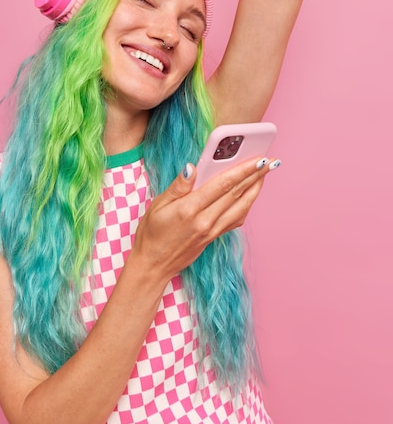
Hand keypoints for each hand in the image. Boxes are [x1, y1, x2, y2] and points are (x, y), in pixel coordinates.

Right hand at [127, 157, 280, 286]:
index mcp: (189, 210)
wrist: (153, 265)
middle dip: (255, 176)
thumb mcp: (157, 205)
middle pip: (236, 194)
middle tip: (271, 161)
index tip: (258, 158)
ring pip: (241, 207)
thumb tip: (192, 167)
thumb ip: (178, 186)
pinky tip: (250, 195)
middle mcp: (205, 221)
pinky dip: (247, 205)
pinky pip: (236, 220)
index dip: (243, 170)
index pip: (222, 185)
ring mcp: (211, 231)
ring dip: (255, 190)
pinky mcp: (213, 237)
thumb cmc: (152, 233)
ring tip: (264, 175)